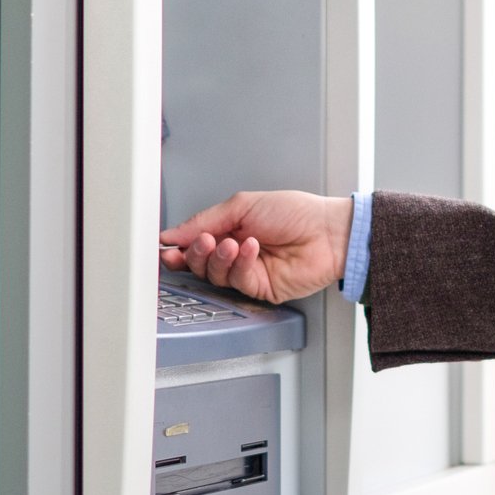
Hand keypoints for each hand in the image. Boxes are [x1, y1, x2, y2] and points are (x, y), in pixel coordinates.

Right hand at [157, 191, 352, 303]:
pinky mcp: (260, 290)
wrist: (327, 231)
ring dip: (219, 258)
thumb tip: (173, 234)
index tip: (167, 246)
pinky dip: (241, 264)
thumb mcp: (243, 204)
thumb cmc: (296, 212)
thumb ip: (205, 220)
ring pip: (215, 276)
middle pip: (199, 263)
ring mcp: (248, 273)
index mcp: (230, 230)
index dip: (178, 248)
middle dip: (195, 253)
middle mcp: (236, 253)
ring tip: (232, 243)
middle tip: (203, 241)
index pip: (194, 244)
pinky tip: (251, 248)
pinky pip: (238, 282)